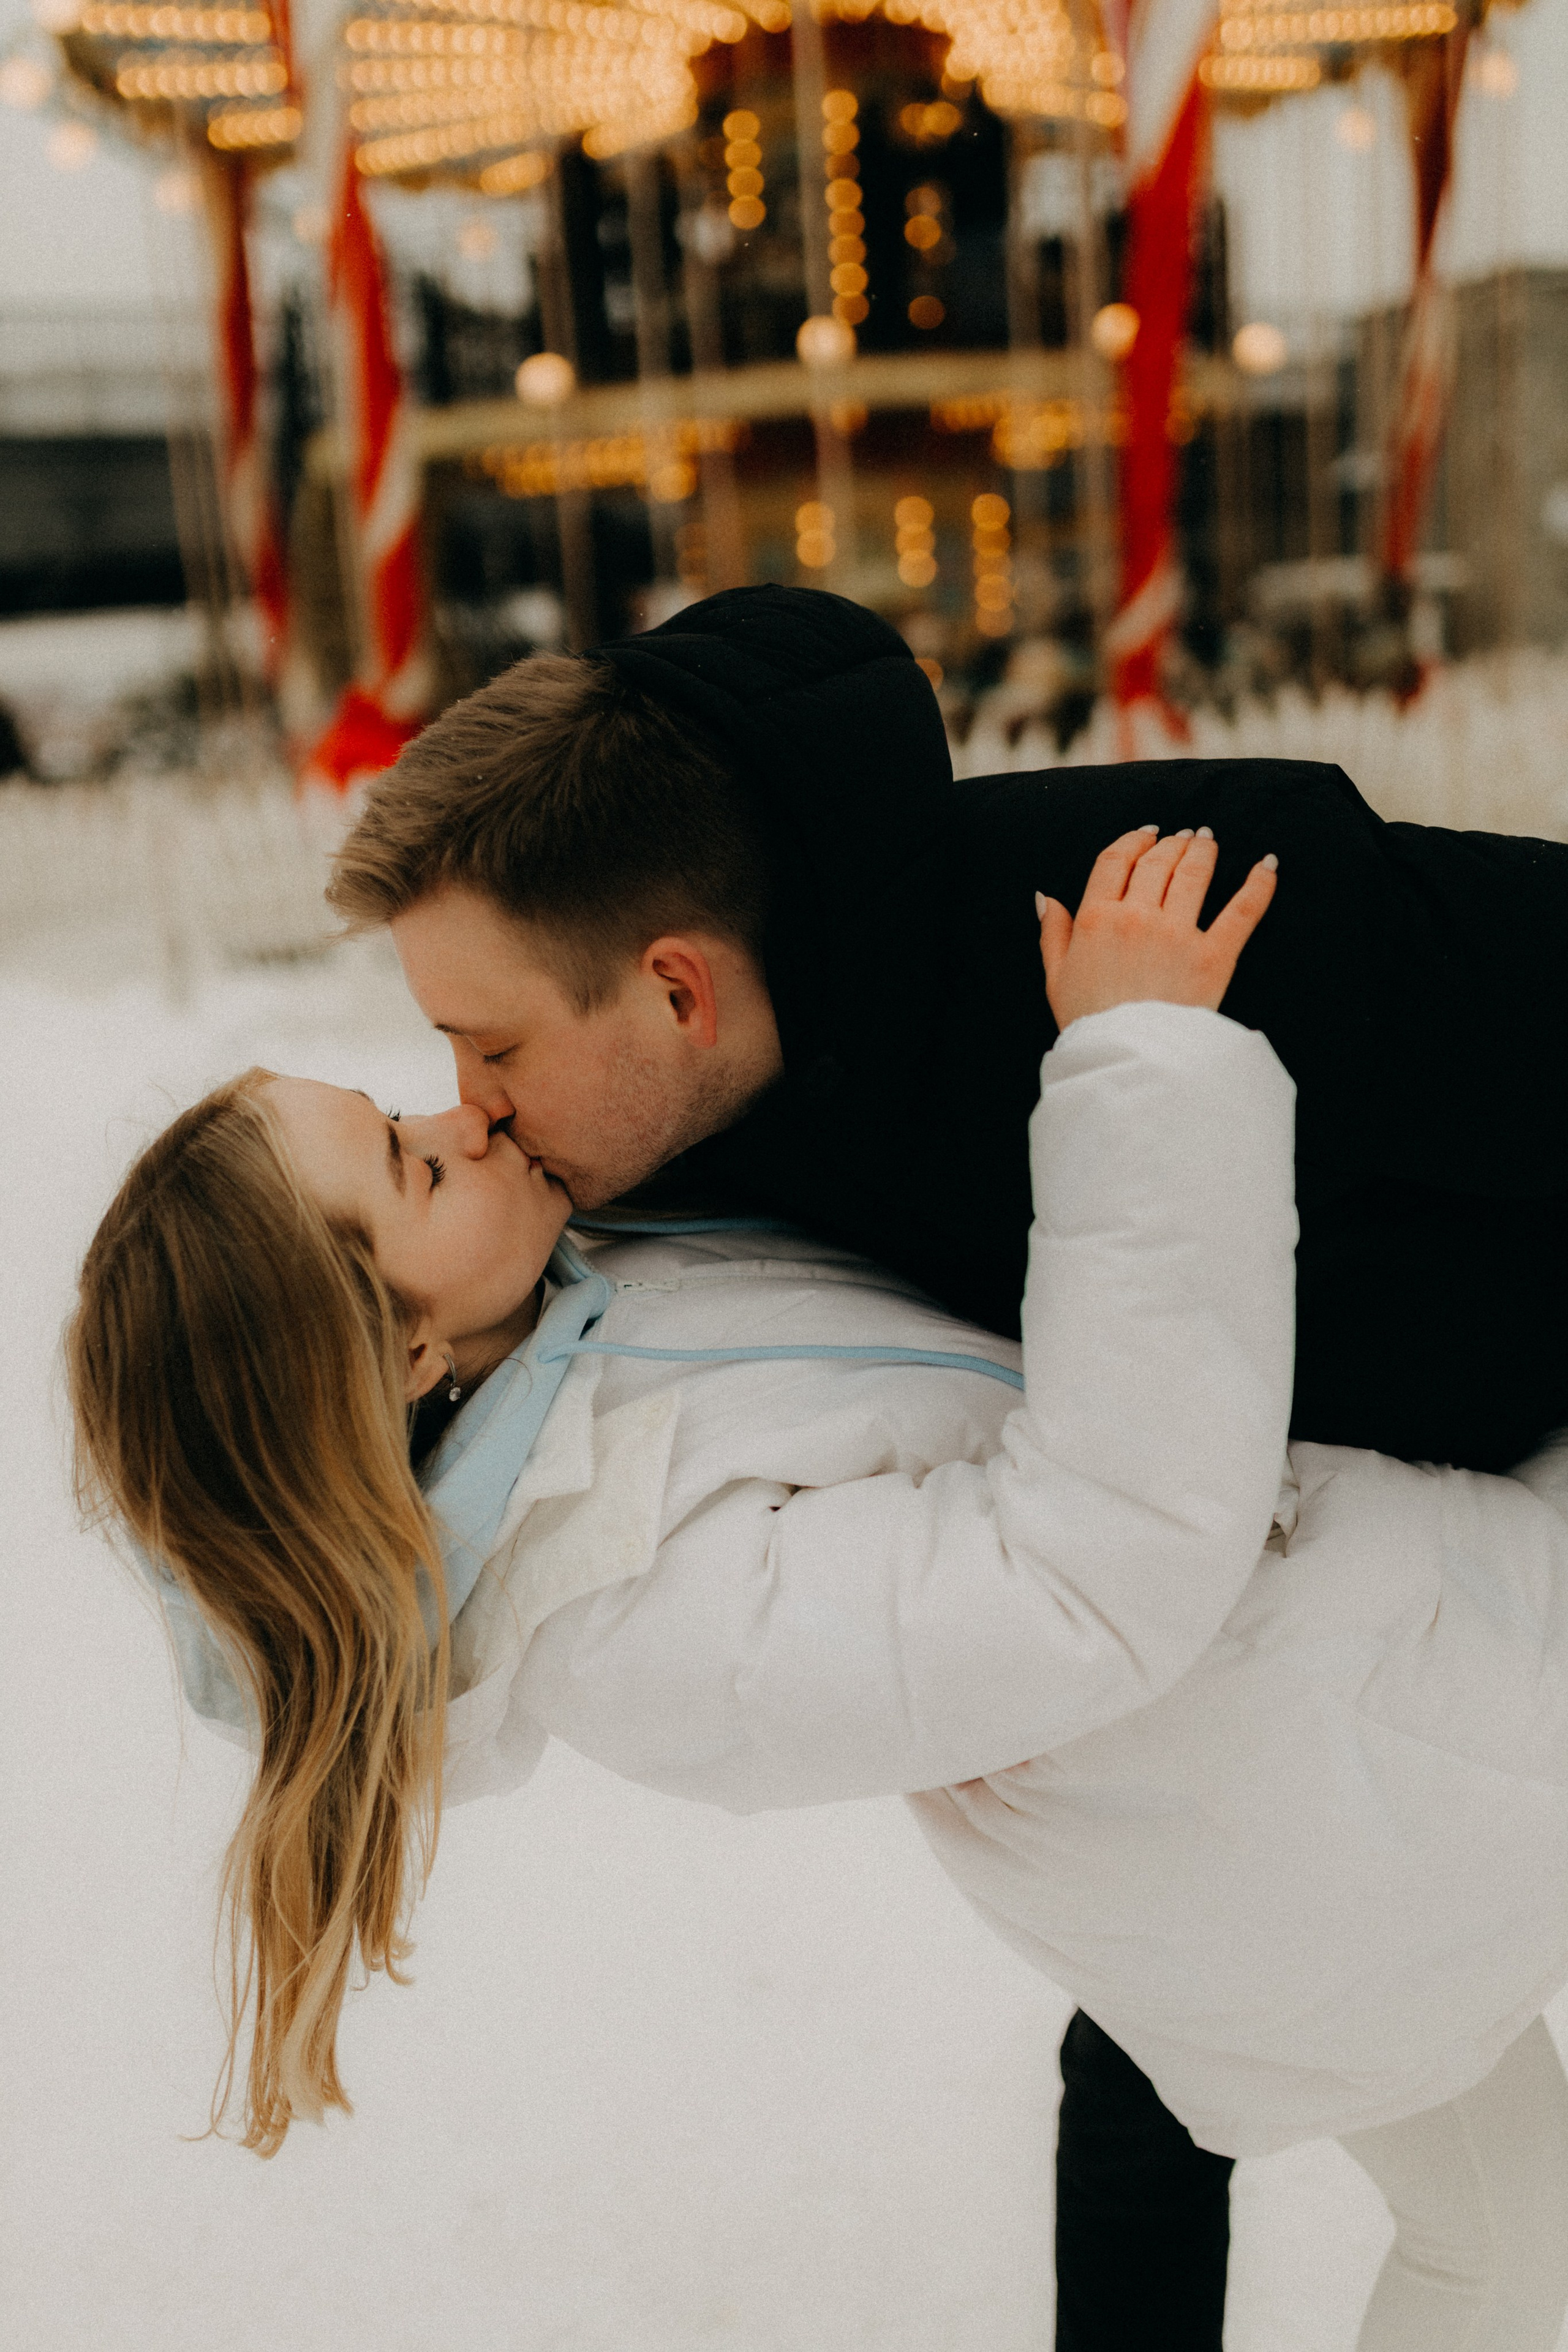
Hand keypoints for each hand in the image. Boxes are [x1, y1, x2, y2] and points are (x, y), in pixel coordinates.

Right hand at [1038, 826, 1277, 1029]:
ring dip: (1202, 851)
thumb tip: (1046, 897)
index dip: (1132, 841)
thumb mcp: (1055, 979)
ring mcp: (1177, 935)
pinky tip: (1268, 865)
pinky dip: (1259, 884)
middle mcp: (1137, 918)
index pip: (1114, 862)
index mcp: (1096, 919)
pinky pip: (1242, 911)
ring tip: (1208, 842)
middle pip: (1156, 862)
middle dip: (1170, 844)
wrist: (1125, 1059)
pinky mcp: (1214, 957)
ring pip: (1193, 874)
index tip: (1146, 834)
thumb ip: (1052, 934)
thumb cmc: (1088, 1024)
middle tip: (1183, 837)